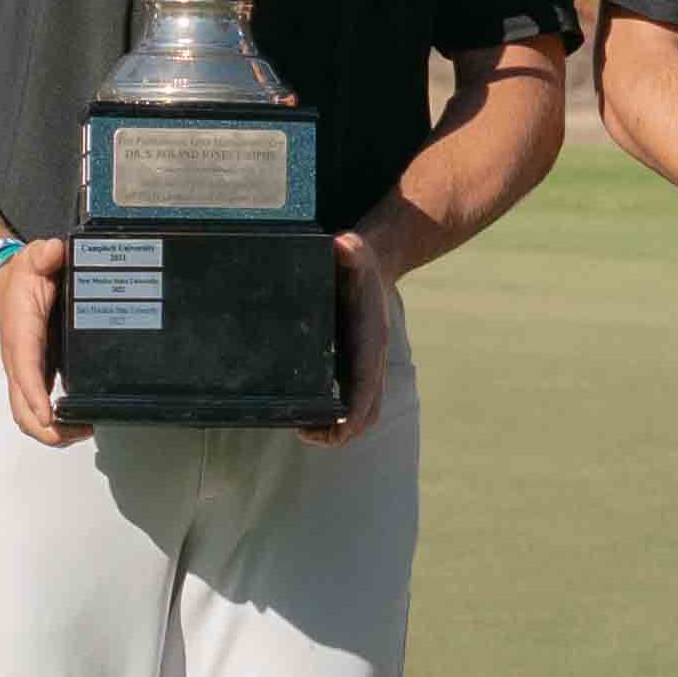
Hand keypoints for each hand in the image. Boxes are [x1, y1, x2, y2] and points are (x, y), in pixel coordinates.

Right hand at [0, 236, 82, 448]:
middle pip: (22, 407)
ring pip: (27, 413)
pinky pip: (36, 407)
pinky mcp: (32, 376)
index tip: (49, 415)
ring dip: (50, 431)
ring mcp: (24, 372)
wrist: (3, 284)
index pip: (25, 369)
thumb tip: (55, 251)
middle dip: (45, 428)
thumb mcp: (33, 258)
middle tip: (78, 431)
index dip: (35, 394)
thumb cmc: (20, 278)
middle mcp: (19, 360)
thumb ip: (44, 255)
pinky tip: (77, 422)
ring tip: (82, 431)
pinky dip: (53, 422)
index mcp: (21, 335)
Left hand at [301, 233, 395, 445]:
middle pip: (367, 414)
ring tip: (304, 429)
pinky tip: (306, 415)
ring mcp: (364, 368)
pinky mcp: (352, 368)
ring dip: (338, 431)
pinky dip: (334, 419)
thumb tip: (343, 243)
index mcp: (371, 341)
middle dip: (341, 433)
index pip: (367, 387)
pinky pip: (350, 404)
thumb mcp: (354, 251)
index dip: (352, 413)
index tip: (332, 427)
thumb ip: (351, 249)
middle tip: (305, 432)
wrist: (374, 266)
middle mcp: (371, 361)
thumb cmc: (359, 263)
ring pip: (361, 415)